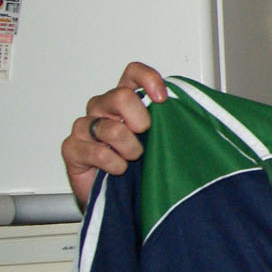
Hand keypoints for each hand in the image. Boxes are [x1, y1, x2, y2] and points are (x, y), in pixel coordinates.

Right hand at [61, 62, 167, 208]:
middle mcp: (103, 108)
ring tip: (133, 159)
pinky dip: (114, 164)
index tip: (162, 99)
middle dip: (141, 119)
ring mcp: (85, 127)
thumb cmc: (140, 165)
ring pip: (111, 128)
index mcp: (125, 100)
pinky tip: (118, 170)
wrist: (118, 198)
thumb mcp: (161, 139)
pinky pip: (96, 152)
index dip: (147, 79)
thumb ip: (171, 120)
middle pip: (121, 96)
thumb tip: (200, 109)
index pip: (132, 73)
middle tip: (145, 136)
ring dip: (130, 148)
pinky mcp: (72, 147)